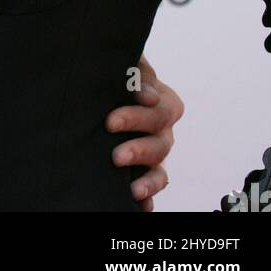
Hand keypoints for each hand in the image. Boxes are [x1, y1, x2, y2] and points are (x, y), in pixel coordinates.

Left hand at [104, 54, 184, 211]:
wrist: (107, 92)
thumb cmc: (119, 75)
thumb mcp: (127, 64)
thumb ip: (135, 68)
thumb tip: (141, 85)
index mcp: (164, 101)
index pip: (160, 107)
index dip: (143, 112)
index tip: (123, 110)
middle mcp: (163, 130)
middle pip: (159, 140)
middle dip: (138, 145)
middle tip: (113, 145)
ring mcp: (156, 152)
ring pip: (159, 168)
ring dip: (147, 178)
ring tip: (133, 188)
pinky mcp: (146, 171)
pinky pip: (153, 187)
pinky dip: (150, 197)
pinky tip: (141, 206)